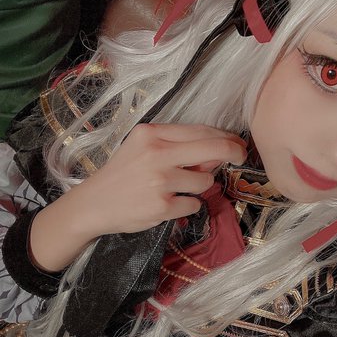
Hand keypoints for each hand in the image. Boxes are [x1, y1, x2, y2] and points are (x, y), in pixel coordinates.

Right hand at [71, 123, 246, 235]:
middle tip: (241, 157)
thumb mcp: (144, 149)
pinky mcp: (163, 205)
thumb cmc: (123, 173)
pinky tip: (168, 203)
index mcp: (152, 134)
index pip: (201, 131)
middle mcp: (157, 153)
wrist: (94, 203)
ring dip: (200, 185)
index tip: (237, 144)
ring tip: (177, 187)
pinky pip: (195, 203)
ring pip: (205, 180)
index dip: (226, 137)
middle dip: (234, 152)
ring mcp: (161, 181)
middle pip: (214, 149)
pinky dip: (187, 205)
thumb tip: (218, 151)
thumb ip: (177, 146)